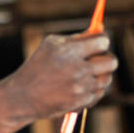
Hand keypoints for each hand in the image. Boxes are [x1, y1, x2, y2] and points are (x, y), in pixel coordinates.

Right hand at [0, 33, 116, 132]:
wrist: (22, 96)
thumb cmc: (37, 66)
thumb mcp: (51, 45)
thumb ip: (77, 38)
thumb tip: (100, 30)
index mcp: (69, 51)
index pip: (102, 42)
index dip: (102, 41)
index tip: (98, 44)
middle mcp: (77, 69)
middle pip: (111, 61)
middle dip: (107, 58)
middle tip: (98, 59)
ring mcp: (81, 87)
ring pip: (107, 78)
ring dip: (100, 75)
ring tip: (85, 74)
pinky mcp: (81, 102)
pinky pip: (98, 93)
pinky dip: (92, 90)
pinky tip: (79, 88)